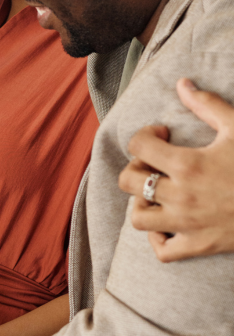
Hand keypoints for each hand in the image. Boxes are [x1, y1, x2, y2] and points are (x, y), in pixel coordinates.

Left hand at [119, 78, 233, 260]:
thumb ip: (207, 105)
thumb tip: (182, 84)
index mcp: (188, 164)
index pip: (137, 146)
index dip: (145, 134)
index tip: (163, 134)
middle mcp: (181, 196)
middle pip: (128, 181)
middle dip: (137, 167)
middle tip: (157, 163)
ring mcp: (188, 225)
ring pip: (138, 218)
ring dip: (141, 202)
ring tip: (158, 192)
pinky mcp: (199, 247)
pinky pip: (162, 251)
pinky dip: (158, 237)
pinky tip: (169, 222)